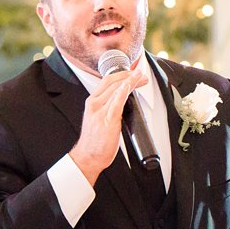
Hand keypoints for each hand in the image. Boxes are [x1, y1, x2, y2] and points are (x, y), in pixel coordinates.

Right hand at [68, 68, 147, 184]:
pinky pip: (116, 102)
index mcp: (92, 102)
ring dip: (130, 81)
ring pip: (116, 89)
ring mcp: (100, 111)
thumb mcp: (98, 118)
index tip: (133, 71)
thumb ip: (108, 107)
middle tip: (141, 74)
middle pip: (112, 82)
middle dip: (129, 75)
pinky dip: (122, 92)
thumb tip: (122, 100)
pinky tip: (128, 85)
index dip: (122, 74)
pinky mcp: (107, 120)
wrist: (88, 156)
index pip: (107, 81)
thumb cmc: (94, 141)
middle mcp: (94, 104)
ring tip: (141, 77)